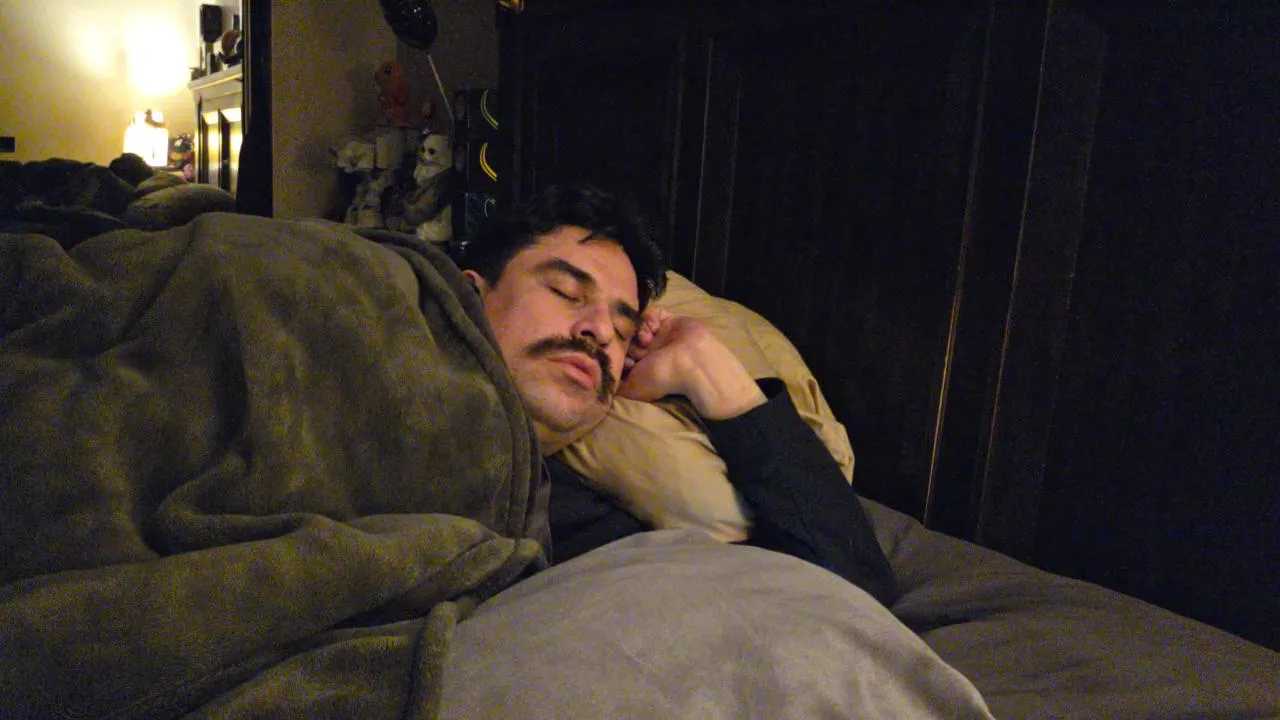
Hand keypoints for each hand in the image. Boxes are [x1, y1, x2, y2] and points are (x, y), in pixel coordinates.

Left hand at [618, 307, 765, 419]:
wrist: (692, 362)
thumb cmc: (662, 377)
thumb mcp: (633, 388)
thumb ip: (617, 385)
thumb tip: (603, 383)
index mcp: (642, 366)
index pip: (622, 353)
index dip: (618, 351)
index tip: (620, 355)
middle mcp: (651, 350)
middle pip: (628, 337)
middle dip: (627, 340)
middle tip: (635, 347)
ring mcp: (660, 335)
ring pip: (639, 324)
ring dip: (639, 329)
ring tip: (646, 339)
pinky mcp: (670, 320)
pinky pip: (653, 313)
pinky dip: (650, 317)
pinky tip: (653, 327)